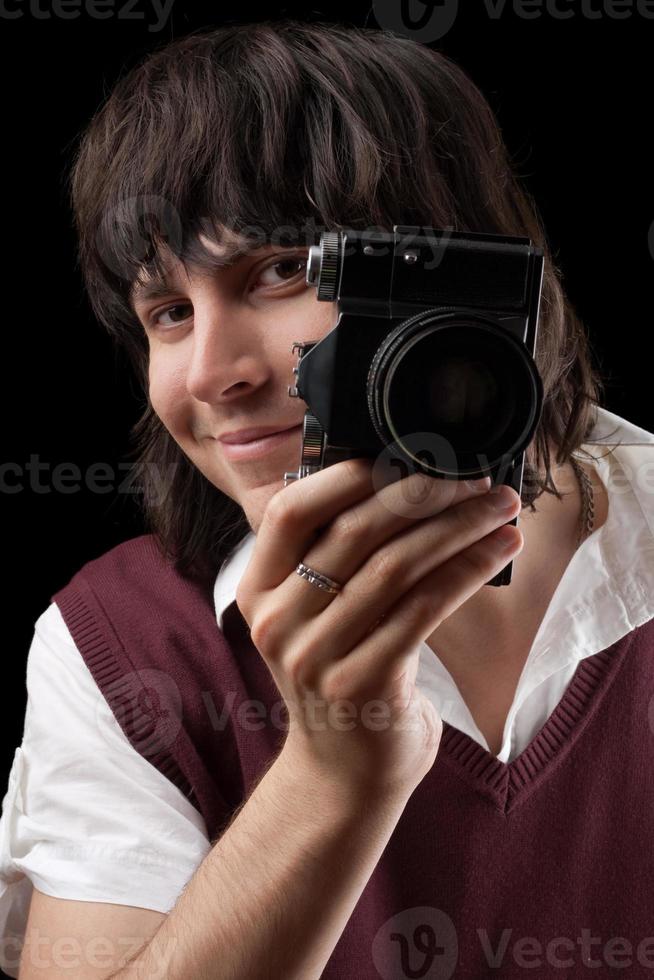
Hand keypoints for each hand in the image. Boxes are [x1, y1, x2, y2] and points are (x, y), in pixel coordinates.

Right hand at [235, 459, 522, 800]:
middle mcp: (278, 620)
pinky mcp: (363, 681)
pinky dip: (467, 569)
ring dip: (458, 527)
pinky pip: (425, 607)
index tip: (402, 455)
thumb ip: (333, 558)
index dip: (345, 476)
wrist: (343, 773)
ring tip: (501, 507)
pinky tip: (497, 550)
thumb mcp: (315, 616)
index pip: (289, 512)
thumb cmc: (340, 675)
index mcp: (258, 590)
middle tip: (474, 477)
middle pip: (354, 532)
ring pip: (397, 565)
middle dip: (423, 493)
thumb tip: (397, 480)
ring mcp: (316, 655)